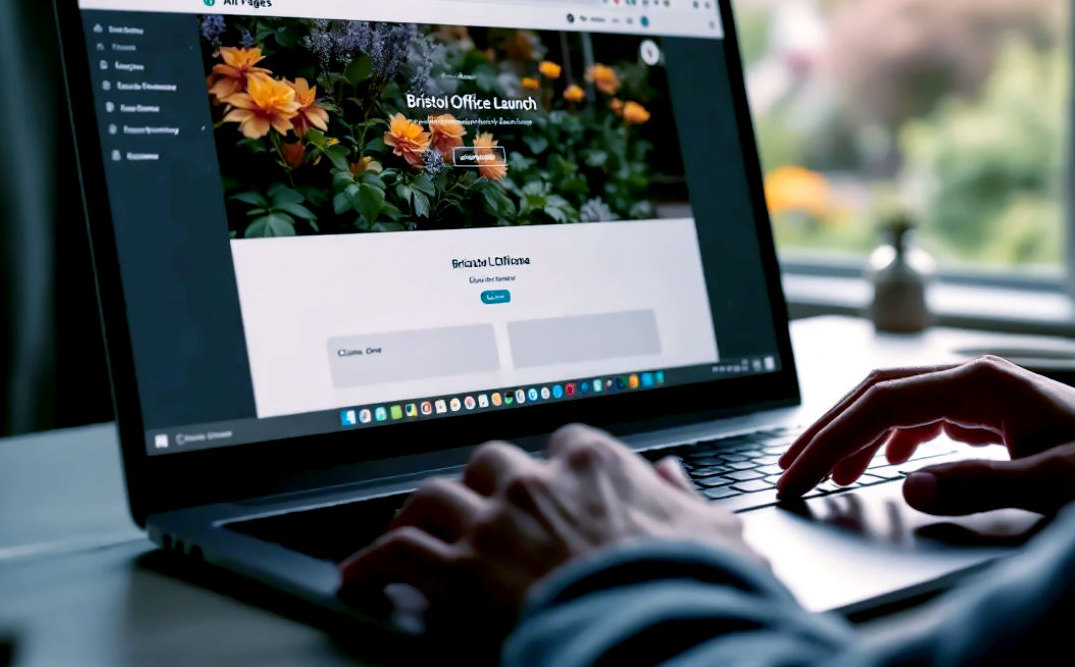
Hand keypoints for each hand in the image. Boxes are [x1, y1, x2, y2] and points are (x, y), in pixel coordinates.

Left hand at [339, 423, 754, 635]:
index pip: (564, 443)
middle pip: (490, 460)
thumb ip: (684, 498)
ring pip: (435, 496)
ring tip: (410, 524)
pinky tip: (361, 573)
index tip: (551, 481)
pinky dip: (373, 562)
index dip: (554, 465)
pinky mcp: (456, 574)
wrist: (650, 633)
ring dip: (421, 511)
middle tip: (477, 502)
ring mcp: (491, 526)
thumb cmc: (685, 588)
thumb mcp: (714, 533)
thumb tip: (672, 477)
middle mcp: (535, 483)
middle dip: (482, 480)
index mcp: (596, 464)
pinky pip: (397, 554)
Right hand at [777, 356, 1074, 514]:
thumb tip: (906, 485)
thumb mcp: (1054, 484)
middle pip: (875, 393)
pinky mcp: (986, 409)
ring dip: (851, 434)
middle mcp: (972, 377)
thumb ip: (981, 485)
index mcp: (979, 383)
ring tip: (822, 471)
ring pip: (892, 402)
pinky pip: (917, 415)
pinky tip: (880, 465)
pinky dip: (885, 438)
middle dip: (826, 432)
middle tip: (790, 472)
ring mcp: (978, 390)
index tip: (800, 474)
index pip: (881, 404)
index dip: (831, 440)